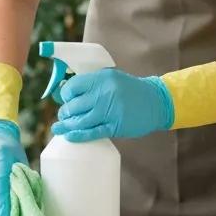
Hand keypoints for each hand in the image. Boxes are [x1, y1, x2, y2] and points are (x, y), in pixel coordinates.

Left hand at [50, 68, 173, 141]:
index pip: (73, 87)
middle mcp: (104, 93)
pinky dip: (78, 135)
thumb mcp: (111, 78)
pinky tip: (69, 136)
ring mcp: (109, 111)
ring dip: (67, 125)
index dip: (65, 95)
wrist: (156, 101)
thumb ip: (92, 84)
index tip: (65, 100)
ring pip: (80, 121)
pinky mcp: (115, 126)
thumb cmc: (130, 90)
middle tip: (64, 116)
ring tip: (60, 128)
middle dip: (65, 113)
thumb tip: (65, 93)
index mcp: (101, 78)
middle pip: (74, 106)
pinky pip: (92, 132)